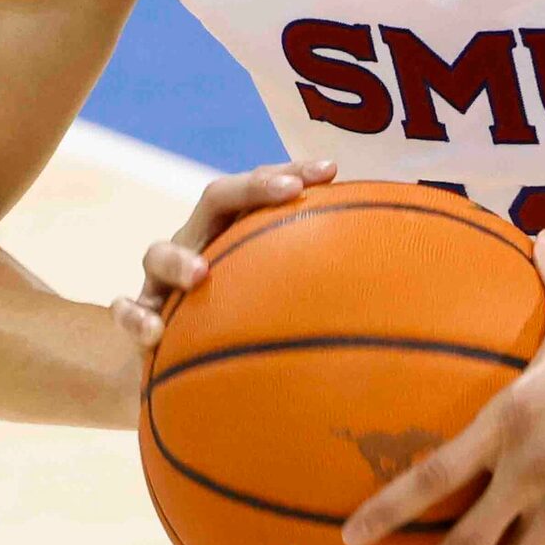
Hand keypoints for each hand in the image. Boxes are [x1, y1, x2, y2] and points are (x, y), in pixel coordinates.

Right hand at [109, 158, 337, 353]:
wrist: (183, 373)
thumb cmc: (253, 327)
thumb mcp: (293, 308)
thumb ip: (340, 296)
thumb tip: (418, 297)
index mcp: (237, 231)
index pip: (262, 187)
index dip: (292, 172)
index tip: (331, 171)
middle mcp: (200, 242)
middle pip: (215, 198)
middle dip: (251, 189)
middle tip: (289, 192)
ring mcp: (164, 280)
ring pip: (157, 249)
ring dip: (179, 258)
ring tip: (200, 274)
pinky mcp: (139, 316)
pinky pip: (126, 311)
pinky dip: (134, 318)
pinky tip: (153, 336)